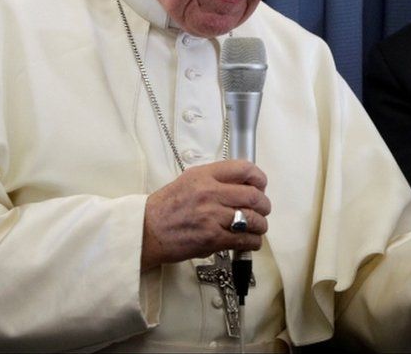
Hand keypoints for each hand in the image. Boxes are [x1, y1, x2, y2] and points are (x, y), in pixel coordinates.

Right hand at [140, 160, 270, 270]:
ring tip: (257, 227)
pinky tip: (250, 241)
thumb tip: (242, 183)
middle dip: (264, 205)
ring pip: (253, 219)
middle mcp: (210, 193)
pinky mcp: (213, 238)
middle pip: (254, 196)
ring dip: (260, 225)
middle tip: (262, 210)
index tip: (261, 185)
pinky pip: (245, 239)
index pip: (244, 169)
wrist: (147, 230)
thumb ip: (215, 179)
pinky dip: (253, 242)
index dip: (259, 178)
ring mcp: (212, 216)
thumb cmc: (166, 207)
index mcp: (205, 175)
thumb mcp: (189, 181)